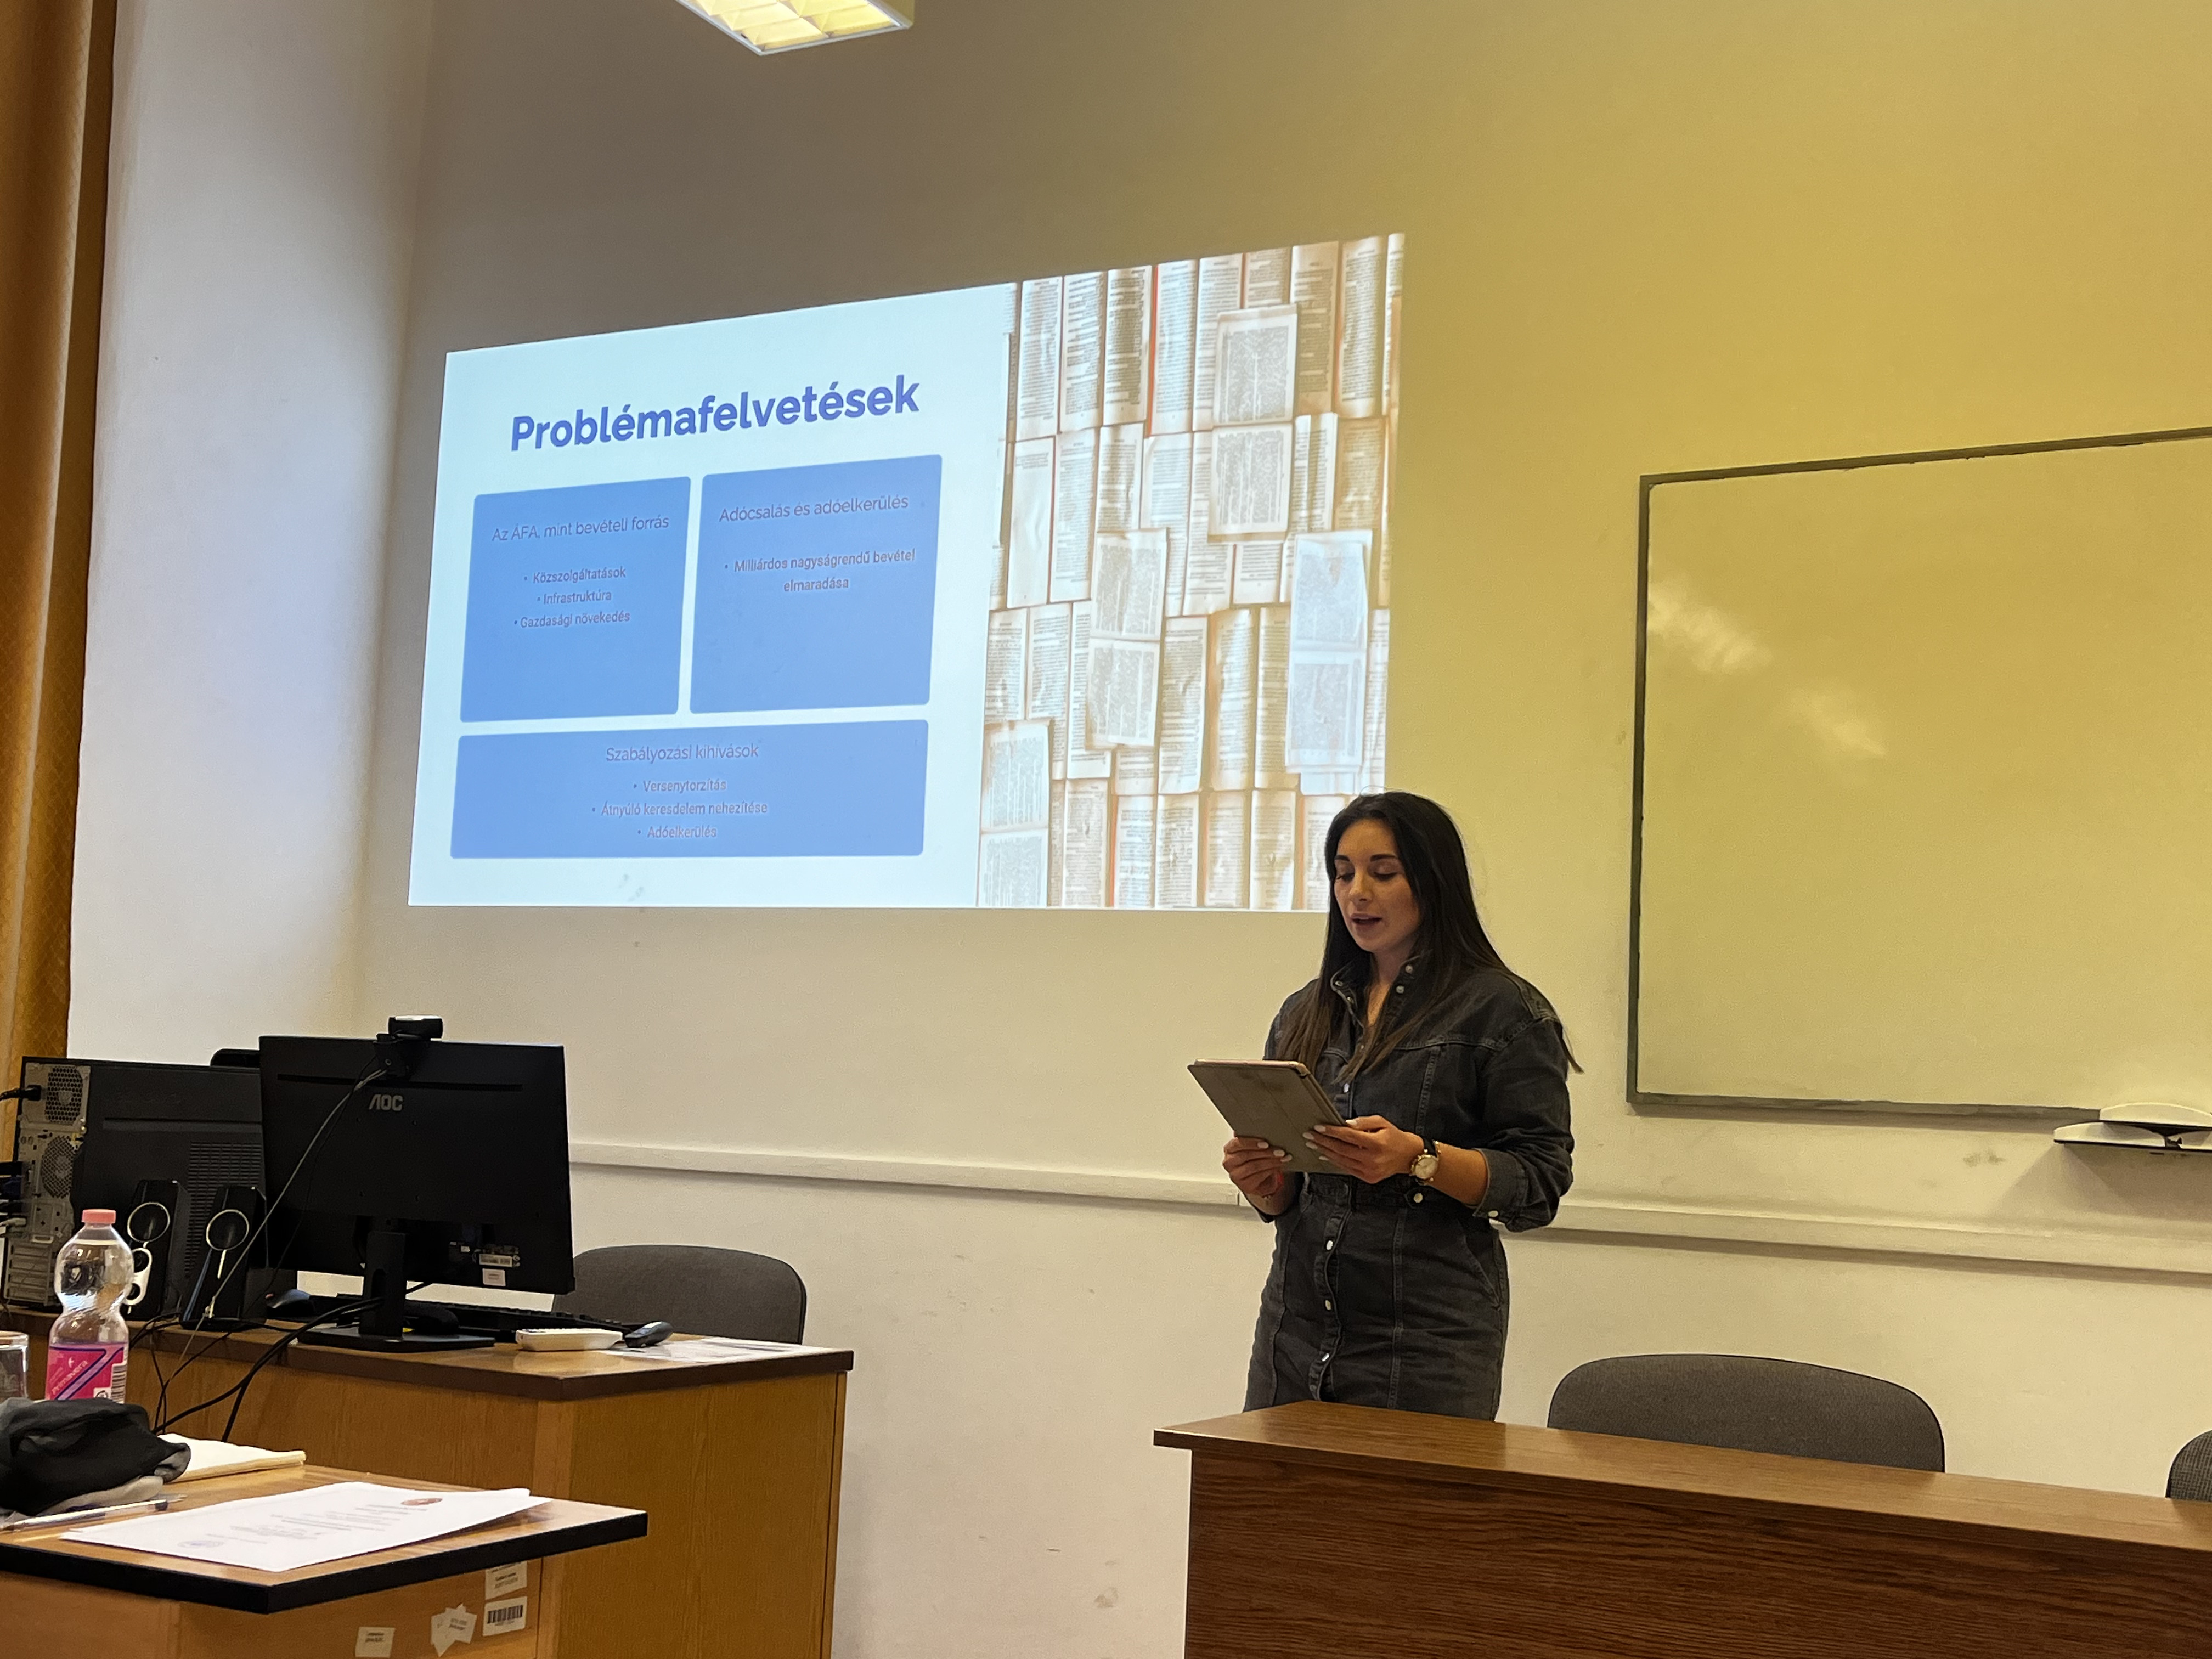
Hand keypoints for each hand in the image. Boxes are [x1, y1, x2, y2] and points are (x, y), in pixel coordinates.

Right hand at [1223, 1135, 1291, 1213]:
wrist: (1256, 1178)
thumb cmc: (1253, 1158)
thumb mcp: (1251, 1146)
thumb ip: (1251, 1136)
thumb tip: (1260, 1125)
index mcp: (1229, 1149)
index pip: (1237, 1144)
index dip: (1251, 1143)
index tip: (1265, 1142)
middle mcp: (1229, 1162)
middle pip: (1246, 1155)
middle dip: (1265, 1153)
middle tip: (1279, 1150)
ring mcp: (1236, 1175)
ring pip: (1254, 1166)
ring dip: (1271, 1161)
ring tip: (1282, 1158)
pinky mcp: (1244, 1185)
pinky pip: (1259, 1176)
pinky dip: (1271, 1170)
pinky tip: (1279, 1165)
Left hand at [1306, 1115, 1421, 1183]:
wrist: (1409, 1156)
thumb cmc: (1395, 1137)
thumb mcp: (1382, 1123)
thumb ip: (1363, 1122)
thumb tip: (1346, 1124)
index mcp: (1376, 1144)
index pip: (1348, 1137)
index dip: (1332, 1131)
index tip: (1319, 1127)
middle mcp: (1372, 1159)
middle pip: (1341, 1149)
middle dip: (1323, 1141)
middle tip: (1309, 1135)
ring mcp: (1369, 1170)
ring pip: (1341, 1160)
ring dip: (1325, 1152)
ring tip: (1313, 1144)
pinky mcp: (1367, 1178)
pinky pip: (1347, 1169)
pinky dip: (1334, 1161)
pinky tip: (1326, 1155)